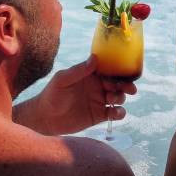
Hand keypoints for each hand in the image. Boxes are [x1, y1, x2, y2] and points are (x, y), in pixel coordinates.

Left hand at [14, 56, 137, 135]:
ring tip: (113, 100)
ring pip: (118, 97)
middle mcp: (97, 87)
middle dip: (126, 85)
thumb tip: (95, 58)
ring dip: (121, 97)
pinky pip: (114, 113)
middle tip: (131, 89)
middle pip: (117, 83)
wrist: (45, 118)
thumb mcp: (62, 79)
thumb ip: (78, 70)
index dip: (118, 71)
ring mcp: (99, 101)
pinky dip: (120, 113)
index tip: (124, 73)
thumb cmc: (51, 94)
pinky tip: (117, 113)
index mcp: (90, 75)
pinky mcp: (99, 115)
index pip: (108, 70)